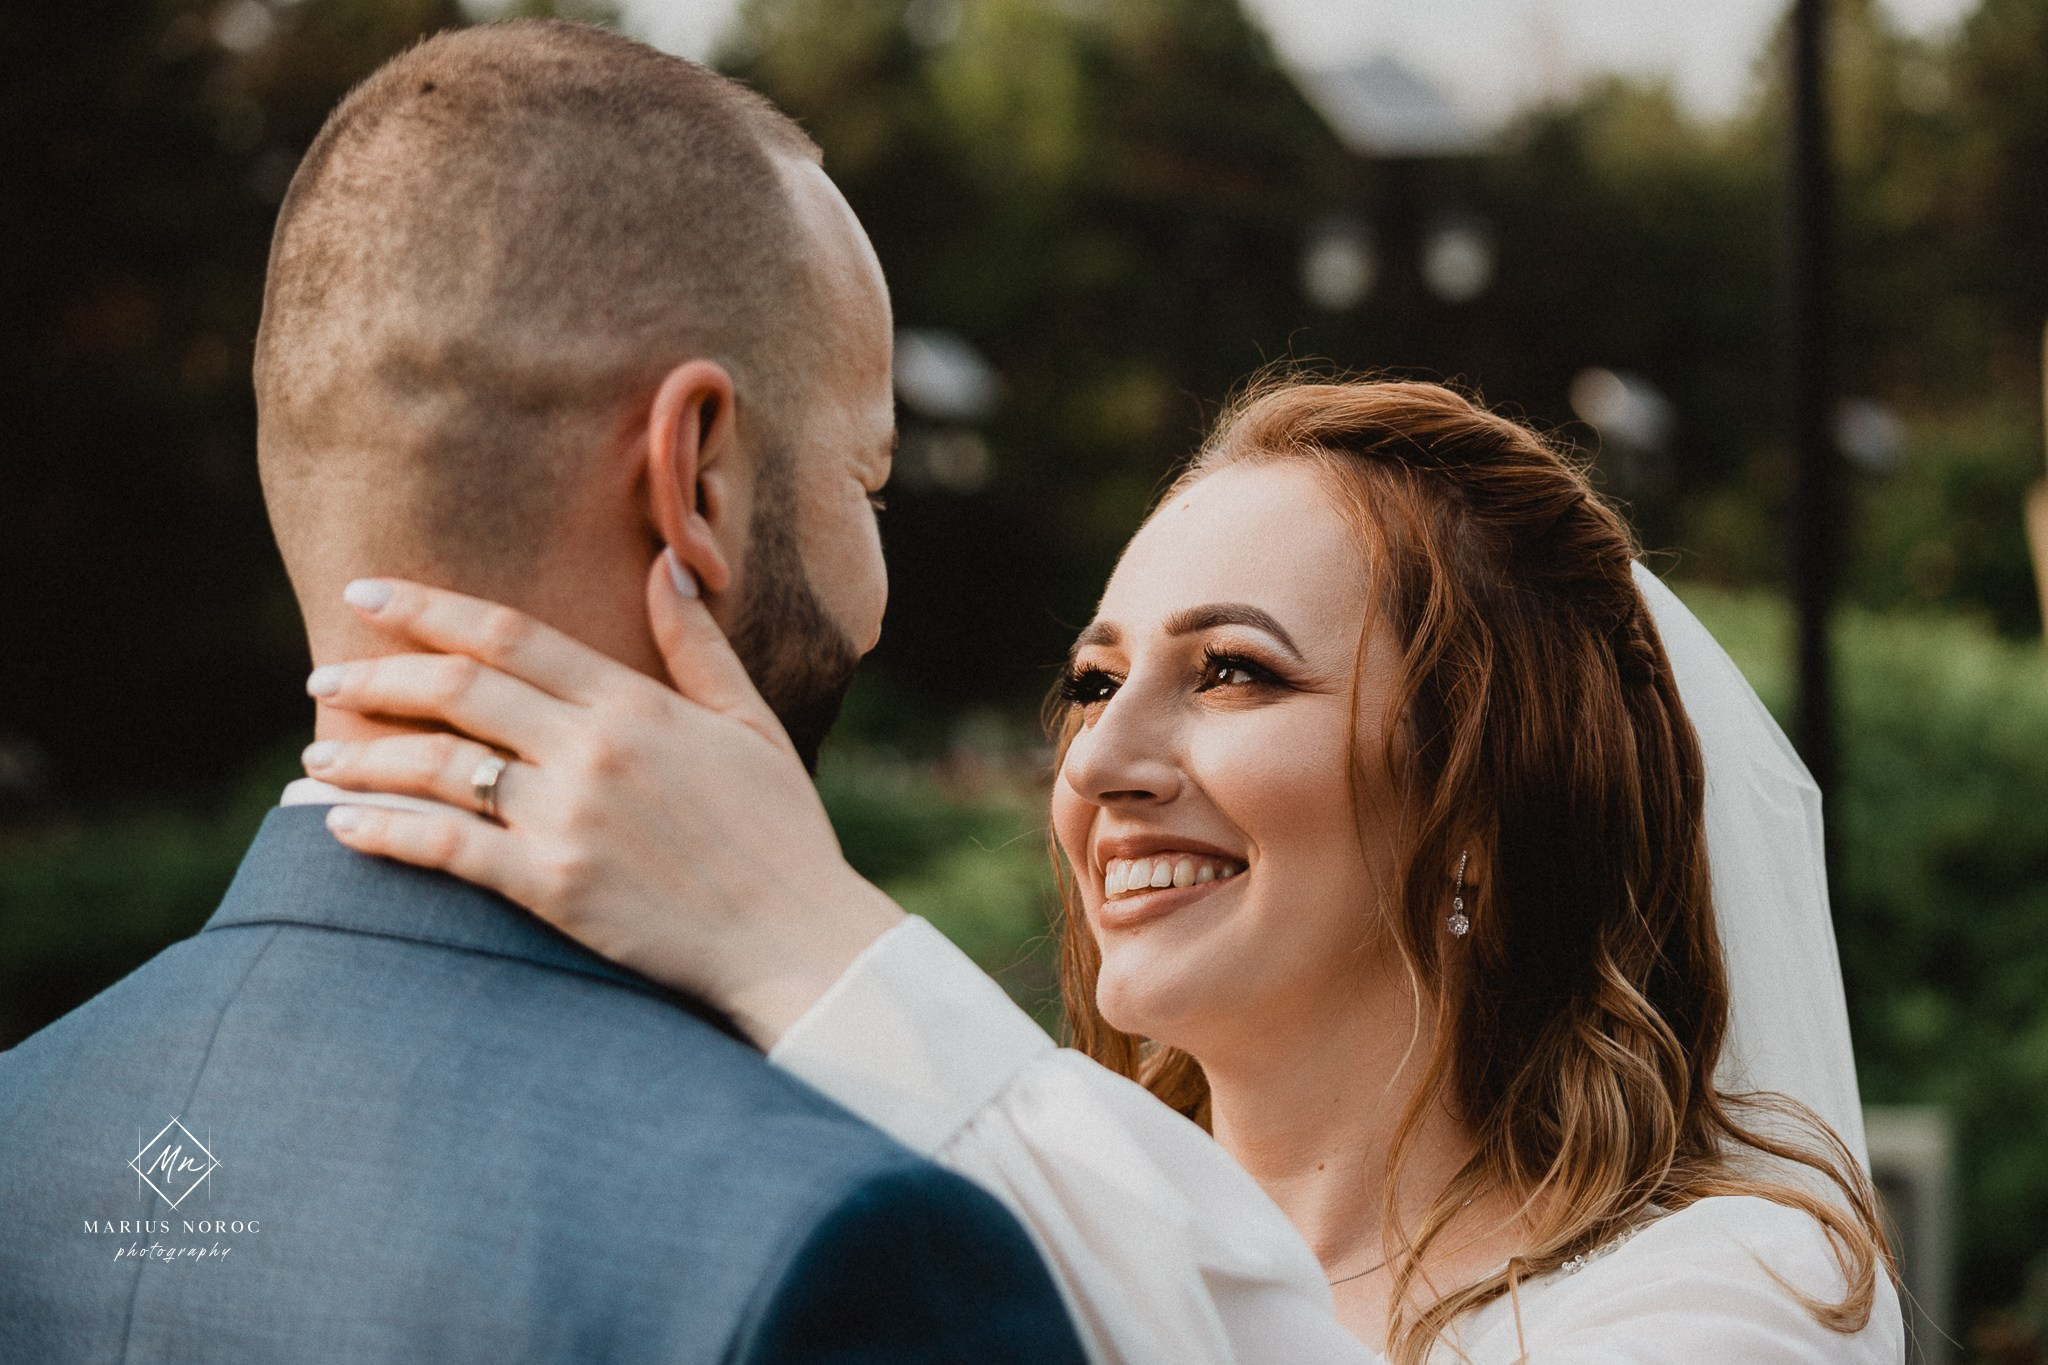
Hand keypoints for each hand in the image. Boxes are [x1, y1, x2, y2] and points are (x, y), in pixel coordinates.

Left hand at [300, 551, 904, 1046]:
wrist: (798, 936)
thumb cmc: (781, 830)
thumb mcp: (750, 722)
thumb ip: (696, 646)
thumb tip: (665, 567)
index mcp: (636, 704)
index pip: (508, 635)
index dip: (427, 608)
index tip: (365, 593)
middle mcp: (593, 751)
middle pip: (458, 691)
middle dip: (377, 676)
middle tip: (322, 674)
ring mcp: (569, 820)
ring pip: (440, 768)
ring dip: (366, 757)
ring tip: (316, 755)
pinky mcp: (554, 887)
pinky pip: (448, 849)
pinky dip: (386, 833)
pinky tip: (342, 825)